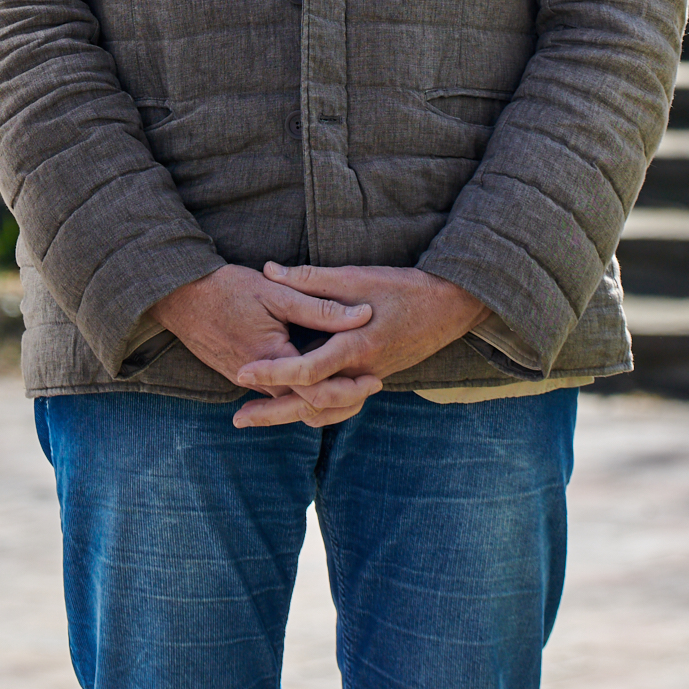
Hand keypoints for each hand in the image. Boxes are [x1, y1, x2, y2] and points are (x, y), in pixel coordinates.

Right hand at [145, 266, 377, 428]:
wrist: (178, 295)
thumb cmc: (227, 289)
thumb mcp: (277, 293)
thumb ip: (320, 308)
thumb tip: (364, 314)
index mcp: (272, 360)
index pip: (317, 391)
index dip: (349, 389)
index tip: (374, 379)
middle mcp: (258, 380)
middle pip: (307, 406)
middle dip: (341, 401)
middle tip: (371, 388)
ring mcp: (246, 381)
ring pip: (291, 403)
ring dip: (321, 399)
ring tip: (352, 387)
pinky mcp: (240, 376)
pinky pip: (276, 393)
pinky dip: (299, 392)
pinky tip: (317, 380)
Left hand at [231, 264, 491, 427]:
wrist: (451, 307)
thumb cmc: (404, 288)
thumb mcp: (357, 276)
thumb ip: (312, 278)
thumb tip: (269, 270)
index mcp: (355, 346)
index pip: (307, 369)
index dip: (273, 373)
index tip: (242, 373)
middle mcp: (361, 371)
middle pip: (312, 404)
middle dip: (272, 413)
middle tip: (237, 418)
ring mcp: (368, 379)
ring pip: (326, 411)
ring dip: (291, 414)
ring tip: (257, 415)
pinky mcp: (372, 378)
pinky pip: (340, 405)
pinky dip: (315, 409)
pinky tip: (295, 405)